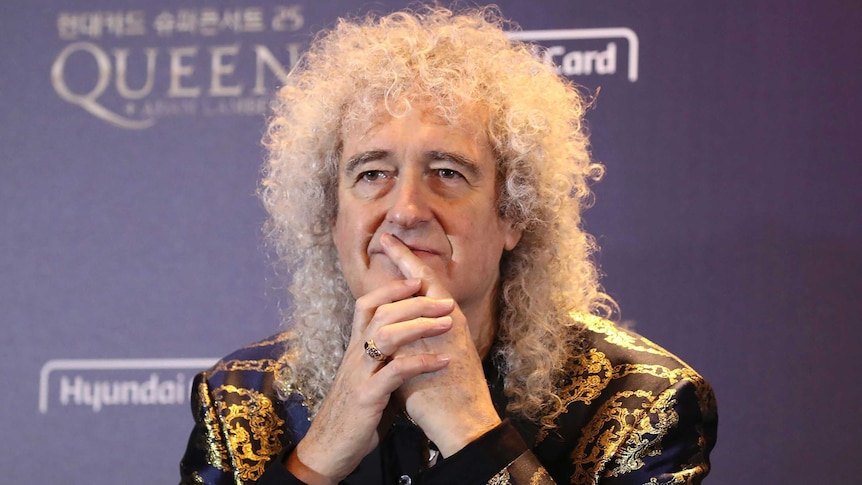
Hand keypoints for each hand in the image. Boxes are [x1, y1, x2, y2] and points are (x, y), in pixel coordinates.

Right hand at [287, 277, 455, 483]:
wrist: (327, 449)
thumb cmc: (353, 414)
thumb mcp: (367, 378)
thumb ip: (383, 359)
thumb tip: (410, 344)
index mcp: (355, 348)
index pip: (367, 305)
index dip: (391, 289)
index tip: (416, 279)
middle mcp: (355, 355)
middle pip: (382, 313)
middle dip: (415, 302)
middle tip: (446, 301)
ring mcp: (359, 374)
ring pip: (387, 334)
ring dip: (421, 325)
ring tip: (448, 323)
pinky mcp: (367, 396)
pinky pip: (396, 371)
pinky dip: (422, 361)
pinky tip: (442, 360)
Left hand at [380, 232, 502, 457]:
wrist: (464, 423)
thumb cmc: (446, 399)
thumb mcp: (428, 365)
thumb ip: (414, 347)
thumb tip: (397, 339)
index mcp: (446, 329)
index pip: (426, 291)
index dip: (409, 269)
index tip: (392, 248)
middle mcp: (448, 325)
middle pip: (427, 282)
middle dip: (406, 258)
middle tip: (387, 235)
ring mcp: (445, 333)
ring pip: (426, 290)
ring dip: (407, 268)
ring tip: (390, 245)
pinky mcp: (440, 345)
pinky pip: (423, 317)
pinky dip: (409, 297)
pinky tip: (398, 278)